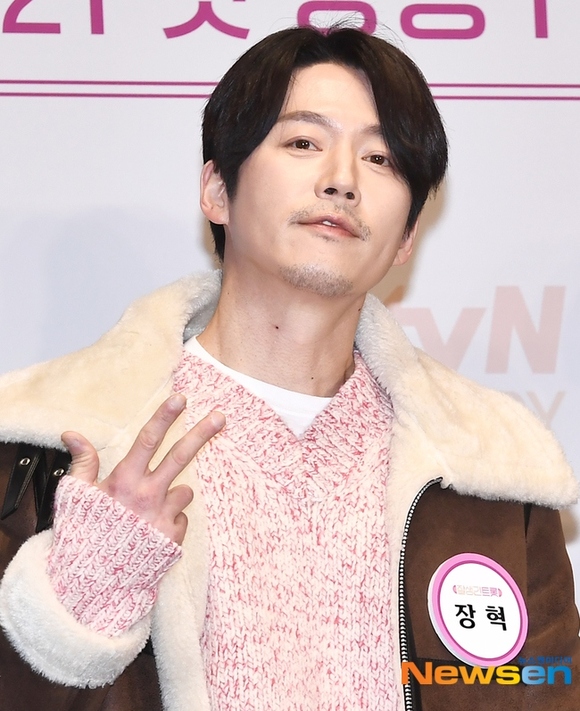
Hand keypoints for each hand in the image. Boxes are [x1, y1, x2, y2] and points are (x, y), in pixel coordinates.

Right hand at [61, 394, 224, 544]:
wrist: (93, 585)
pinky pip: (182, 518)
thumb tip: (73, 433)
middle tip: (220, 417)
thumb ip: (82, 462)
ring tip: (150, 512)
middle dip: (202, 434)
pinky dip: (171, 520)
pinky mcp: (173, 538)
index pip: (147, 441)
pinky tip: (152, 531)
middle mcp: (147, 496)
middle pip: (180, 457)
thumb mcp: (76, 498)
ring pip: (184, 490)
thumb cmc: (84, 538)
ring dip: (174, 495)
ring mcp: (163, 517)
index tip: (180, 399)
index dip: (164, 417)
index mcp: (123, 482)